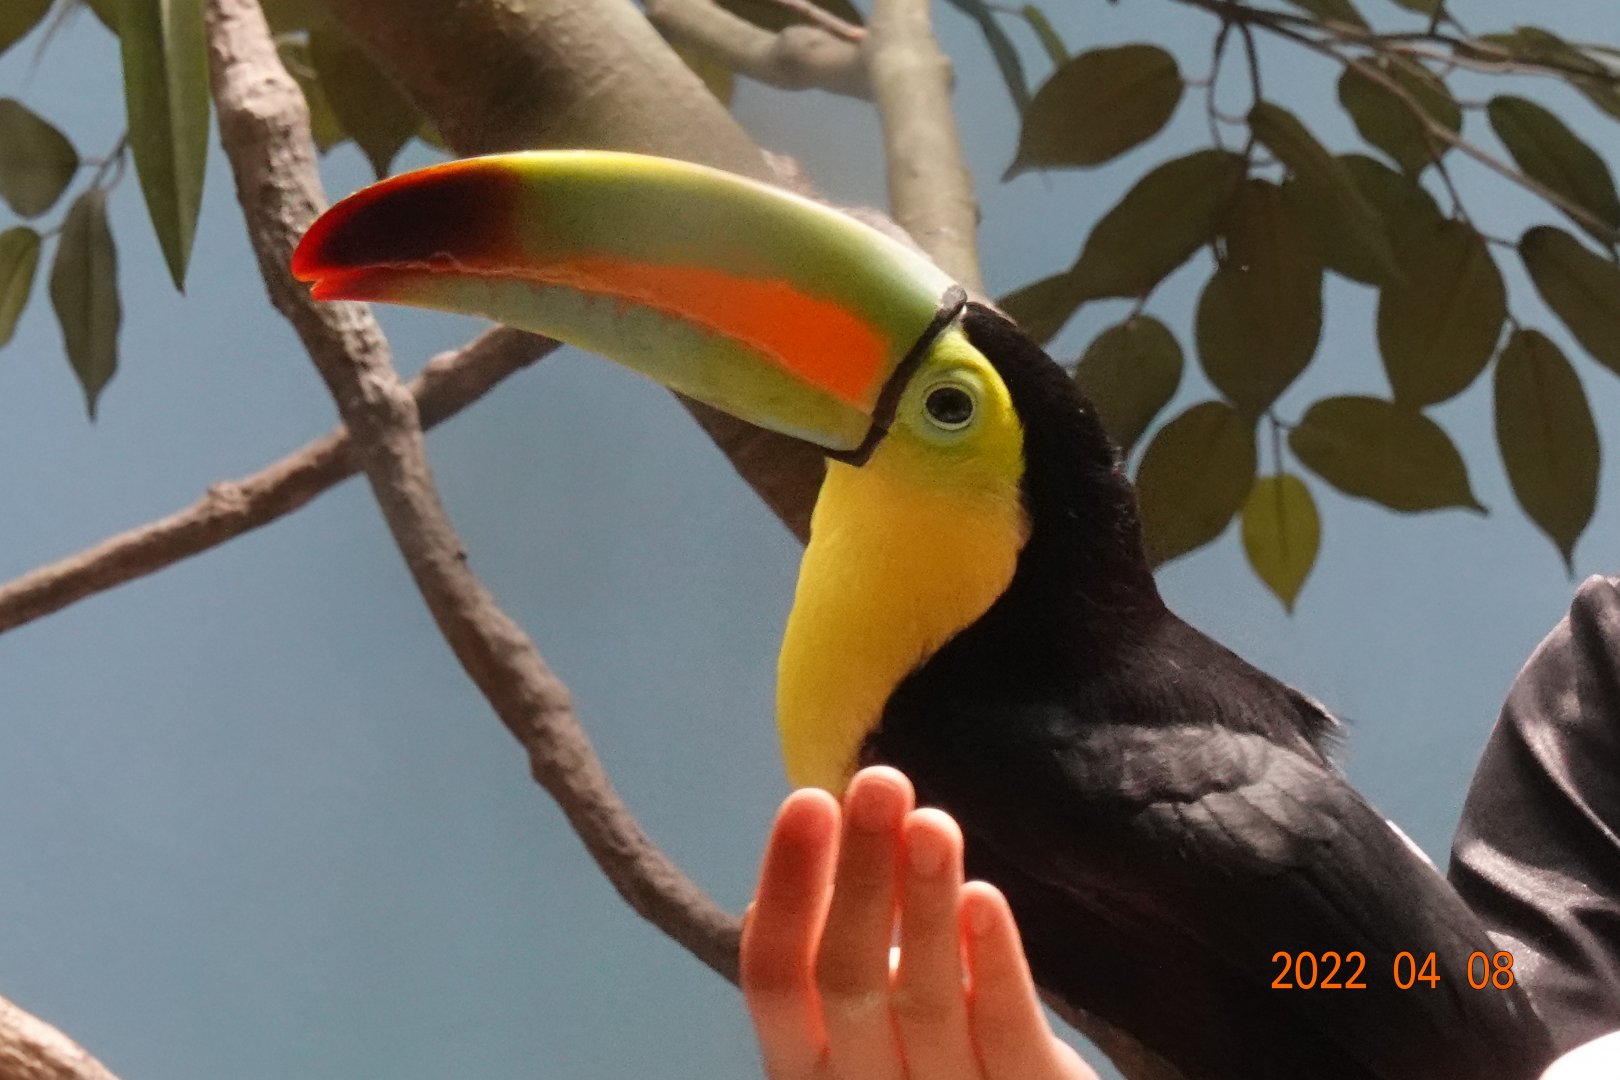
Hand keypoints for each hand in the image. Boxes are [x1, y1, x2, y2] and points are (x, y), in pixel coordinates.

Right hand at [741, 766, 1098, 1079]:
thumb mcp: (868, 1018)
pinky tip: (984, 898)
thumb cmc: (928, 1059)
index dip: (787, 889)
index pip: (775, 979)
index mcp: (806, 1066)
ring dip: (926, 903)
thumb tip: (797, 855)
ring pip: (925, 1003)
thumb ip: (835, 948)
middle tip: (880, 783)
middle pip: (846, 982)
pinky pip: (1006, 1036)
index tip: (809, 800)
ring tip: (932, 822)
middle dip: (861, 874)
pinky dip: (994, 964)